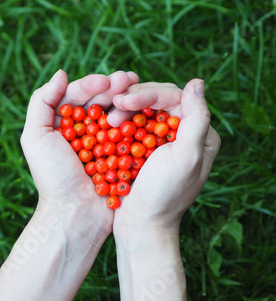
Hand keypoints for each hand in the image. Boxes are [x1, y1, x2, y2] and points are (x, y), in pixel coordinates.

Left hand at [20, 69, 138, 231]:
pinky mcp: (120, 154)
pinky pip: (130, 132)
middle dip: (114, 87)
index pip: (76, 94)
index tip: (106, 82)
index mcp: (61, 122)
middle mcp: (83, 129)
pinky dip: (138, 119)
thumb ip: (41, 102)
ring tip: (139, 88)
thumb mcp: (35, 137)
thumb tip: (61, 72)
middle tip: (129, 79)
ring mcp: (103, 141)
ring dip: (128, 99)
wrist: (74, 216)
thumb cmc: (52, 177)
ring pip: (116, 112)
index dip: (91, 84)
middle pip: (100, 100)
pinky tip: (149, 108)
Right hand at [111, 80, 220, 235]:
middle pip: (157, 99)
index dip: (148, 93)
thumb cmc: (164, 194)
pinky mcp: (141, 145)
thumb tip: (197, 81)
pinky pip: (129, 122)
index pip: (174, 98)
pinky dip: (117, 120)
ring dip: (123, 108)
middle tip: (113, 106)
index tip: (122, 100)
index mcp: (199, 133)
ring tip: (108, 118)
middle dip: (133, 99)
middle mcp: (181, 131)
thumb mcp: (185, 157)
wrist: (141, 224)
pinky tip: (106, 123)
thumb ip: (196, 119)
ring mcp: (159, 138)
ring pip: (141, 107)